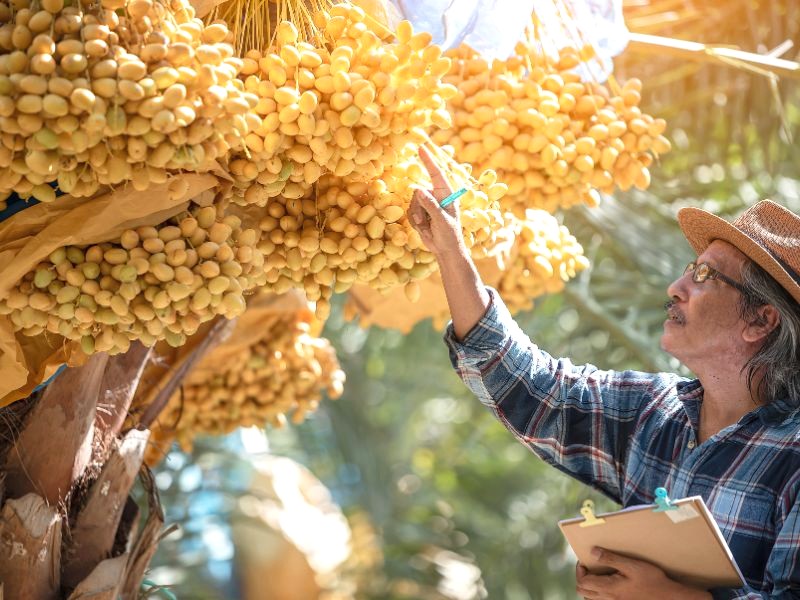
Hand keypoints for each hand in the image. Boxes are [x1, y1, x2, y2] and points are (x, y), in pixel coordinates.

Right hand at [407, 146, 464, 256]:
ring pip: (412, 203)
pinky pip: (409, 212)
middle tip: (424, 222)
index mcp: (446, 194)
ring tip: (426, 227)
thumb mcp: (442, 221)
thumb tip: (419, 190)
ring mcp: (427, 204)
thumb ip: (431, 205)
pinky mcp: (419, 212)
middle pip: (418, 192)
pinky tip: (424, 228)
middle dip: (418, 208)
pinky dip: (414, 222)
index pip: (436, 174)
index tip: (421, 148)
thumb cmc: (449, 235)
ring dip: (416, 217)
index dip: (428, 161)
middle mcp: (436, 196)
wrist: (445, 249)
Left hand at [575, 548, 711, 599]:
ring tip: (597, 574)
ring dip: (589, 586)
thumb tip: (593, 551)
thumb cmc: (652, 580)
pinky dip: (597, 593)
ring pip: (591, 598)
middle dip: (582, 577)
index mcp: (609, 588)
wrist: (668, 597)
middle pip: (583, 591)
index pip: (582, 581)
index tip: (585, 560)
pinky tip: (607, 584)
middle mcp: (608, 599)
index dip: (580, 570)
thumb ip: (610, 558)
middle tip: (589, 566)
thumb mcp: (632, 565)